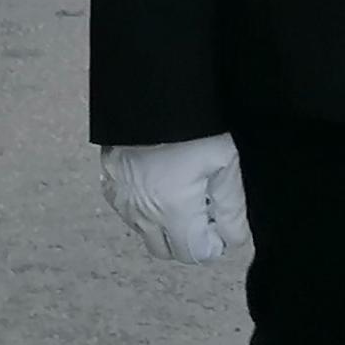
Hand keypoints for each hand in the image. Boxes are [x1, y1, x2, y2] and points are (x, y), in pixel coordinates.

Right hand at [102, 137, 250, 264]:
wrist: (149, 90)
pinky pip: (129, 209)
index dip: (216, 243)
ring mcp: (122, 200)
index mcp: (173, 213)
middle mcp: (142, 215)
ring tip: (186, 188)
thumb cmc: (193, 124)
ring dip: (167, 223)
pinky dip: (147, 206)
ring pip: (147, 231)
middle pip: (169, 250)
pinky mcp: (109, 182)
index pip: (196, 254)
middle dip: (190, 238)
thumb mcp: (225, 162)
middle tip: (207, 209)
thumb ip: (232, 207)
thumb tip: (234, 238)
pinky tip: (164, 179)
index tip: (224, 222)